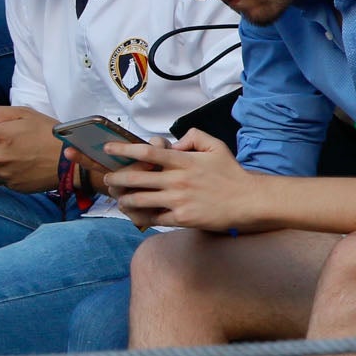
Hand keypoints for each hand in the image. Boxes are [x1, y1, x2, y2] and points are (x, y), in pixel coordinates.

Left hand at [103, 129, 259, 233]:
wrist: (248, 201)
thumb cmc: (231, 173)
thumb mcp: (215, 146)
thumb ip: (194, 136)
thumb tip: (174, 143)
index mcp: (183, 161)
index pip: (147, 153)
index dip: (124, 149)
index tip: (108, 148)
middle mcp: (177, 180)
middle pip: (137, 178)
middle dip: (116, 179)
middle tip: (106, 179)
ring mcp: (179, 200)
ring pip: (141, 200)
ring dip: (124, 199)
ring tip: (117, 198)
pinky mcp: (183, 218)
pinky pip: (154, 218)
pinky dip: (140, 216)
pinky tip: (133, 214)